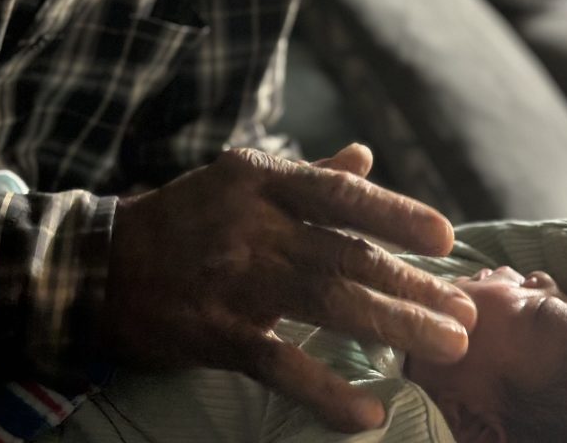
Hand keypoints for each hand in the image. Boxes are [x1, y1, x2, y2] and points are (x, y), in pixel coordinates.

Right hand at [100, 145, 476, 431]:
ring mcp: (237, 281)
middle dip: (413, 285)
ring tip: (447, 346)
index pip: (343, 194)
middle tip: (464, 312)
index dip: (398, 215)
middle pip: (348, 255)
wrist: (102, 266)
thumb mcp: (242, 180)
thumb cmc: (185, 218)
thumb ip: (309, 172)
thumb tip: (366, 155)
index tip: (446, 240)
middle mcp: (255, 225)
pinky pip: (282, 366)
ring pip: (330, 304)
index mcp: (263, 181)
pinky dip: (328, 392)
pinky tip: (369, 412)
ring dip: (395, 327)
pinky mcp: (218, 333)